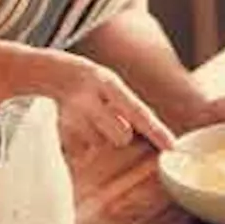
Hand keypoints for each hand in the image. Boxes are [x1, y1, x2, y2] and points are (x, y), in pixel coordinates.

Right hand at [23, 48, 175, 157]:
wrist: (51, 73)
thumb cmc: (90, 84)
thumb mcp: (112, 86)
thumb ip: (129, 108)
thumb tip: (154, 135)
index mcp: (108, 83)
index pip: (138, 111)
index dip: (157, 131)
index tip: (172, 147)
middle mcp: (92, 98)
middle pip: (121, 136)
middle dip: (120, 132)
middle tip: (107, 116)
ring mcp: (73, 115)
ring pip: (101, 143)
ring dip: (99, 134)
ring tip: (88, 116)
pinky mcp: (60, 132)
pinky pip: (83, 150)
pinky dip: (83, 141)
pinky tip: (76, 123)